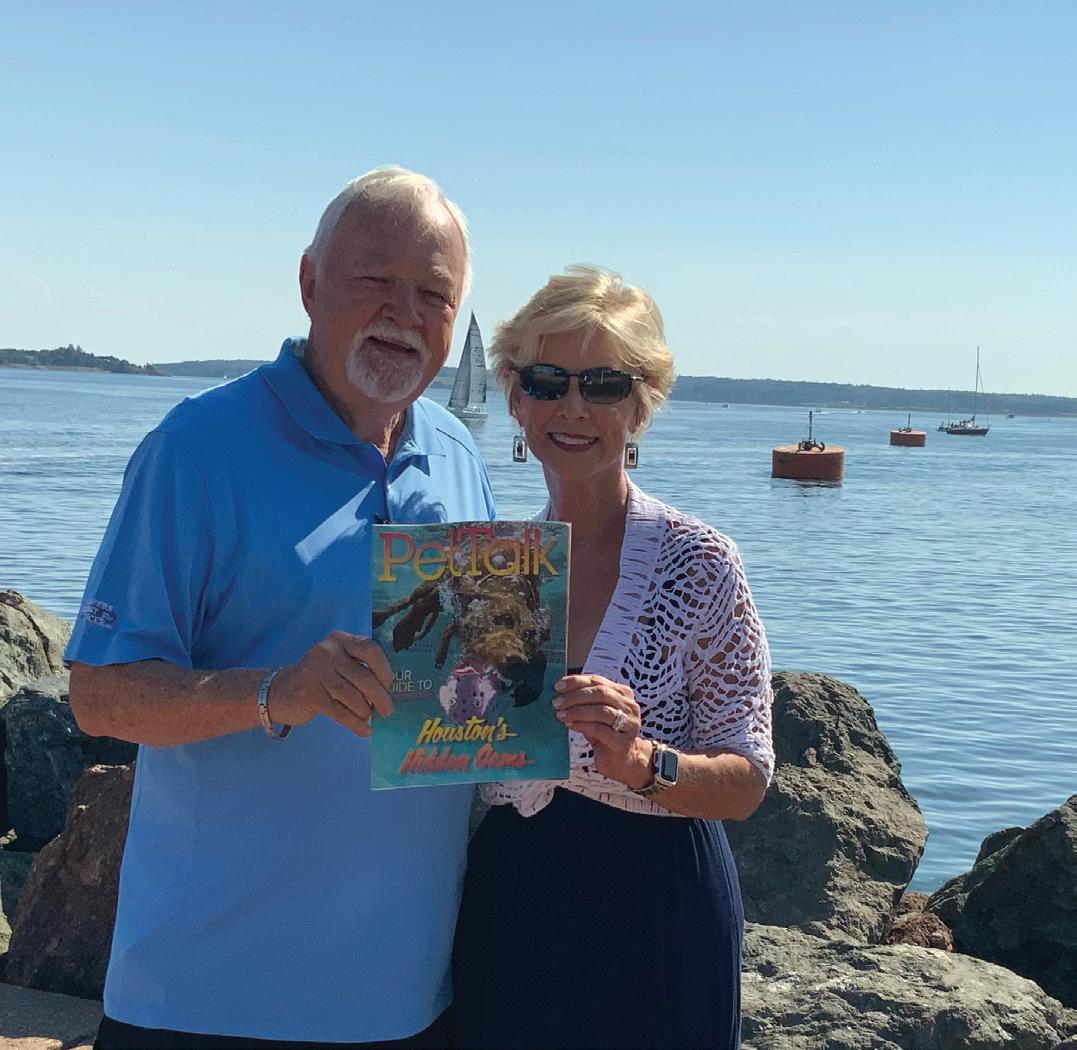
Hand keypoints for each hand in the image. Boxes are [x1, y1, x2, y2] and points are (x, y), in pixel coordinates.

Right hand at [268, 631, 392, 736]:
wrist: (280, 690)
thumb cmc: (320, 677)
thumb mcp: (338, 662)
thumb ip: (360, 667)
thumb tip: (389, 691)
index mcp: (340, 640)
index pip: (370, 649)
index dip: (383, 669)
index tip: (388, 685)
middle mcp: (328, 652)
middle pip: (363, 676)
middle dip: (379, 697)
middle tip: (387, 710)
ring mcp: (316, 672)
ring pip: (351, 696)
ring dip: (365, 710)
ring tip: (369, 717)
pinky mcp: (310, 694)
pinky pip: (339, 711)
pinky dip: (355, 723)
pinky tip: (364, 730)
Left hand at [553, 674, 651, 788]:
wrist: (620, 760)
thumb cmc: (604, 733)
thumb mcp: (594, 713)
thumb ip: (584, 701)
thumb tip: (560, 692)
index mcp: (622, 693)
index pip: (598, 681)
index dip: (577, 682)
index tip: (558, 686)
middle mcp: (629, 706)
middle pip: (601, 693)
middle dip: (575, 696)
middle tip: (557, 702)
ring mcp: (629, 724)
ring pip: (601, 711)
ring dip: (577, 711)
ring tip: (561, 715)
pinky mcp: (623, 742)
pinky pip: (600, 730)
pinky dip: (582, 726)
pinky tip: (570, 725)